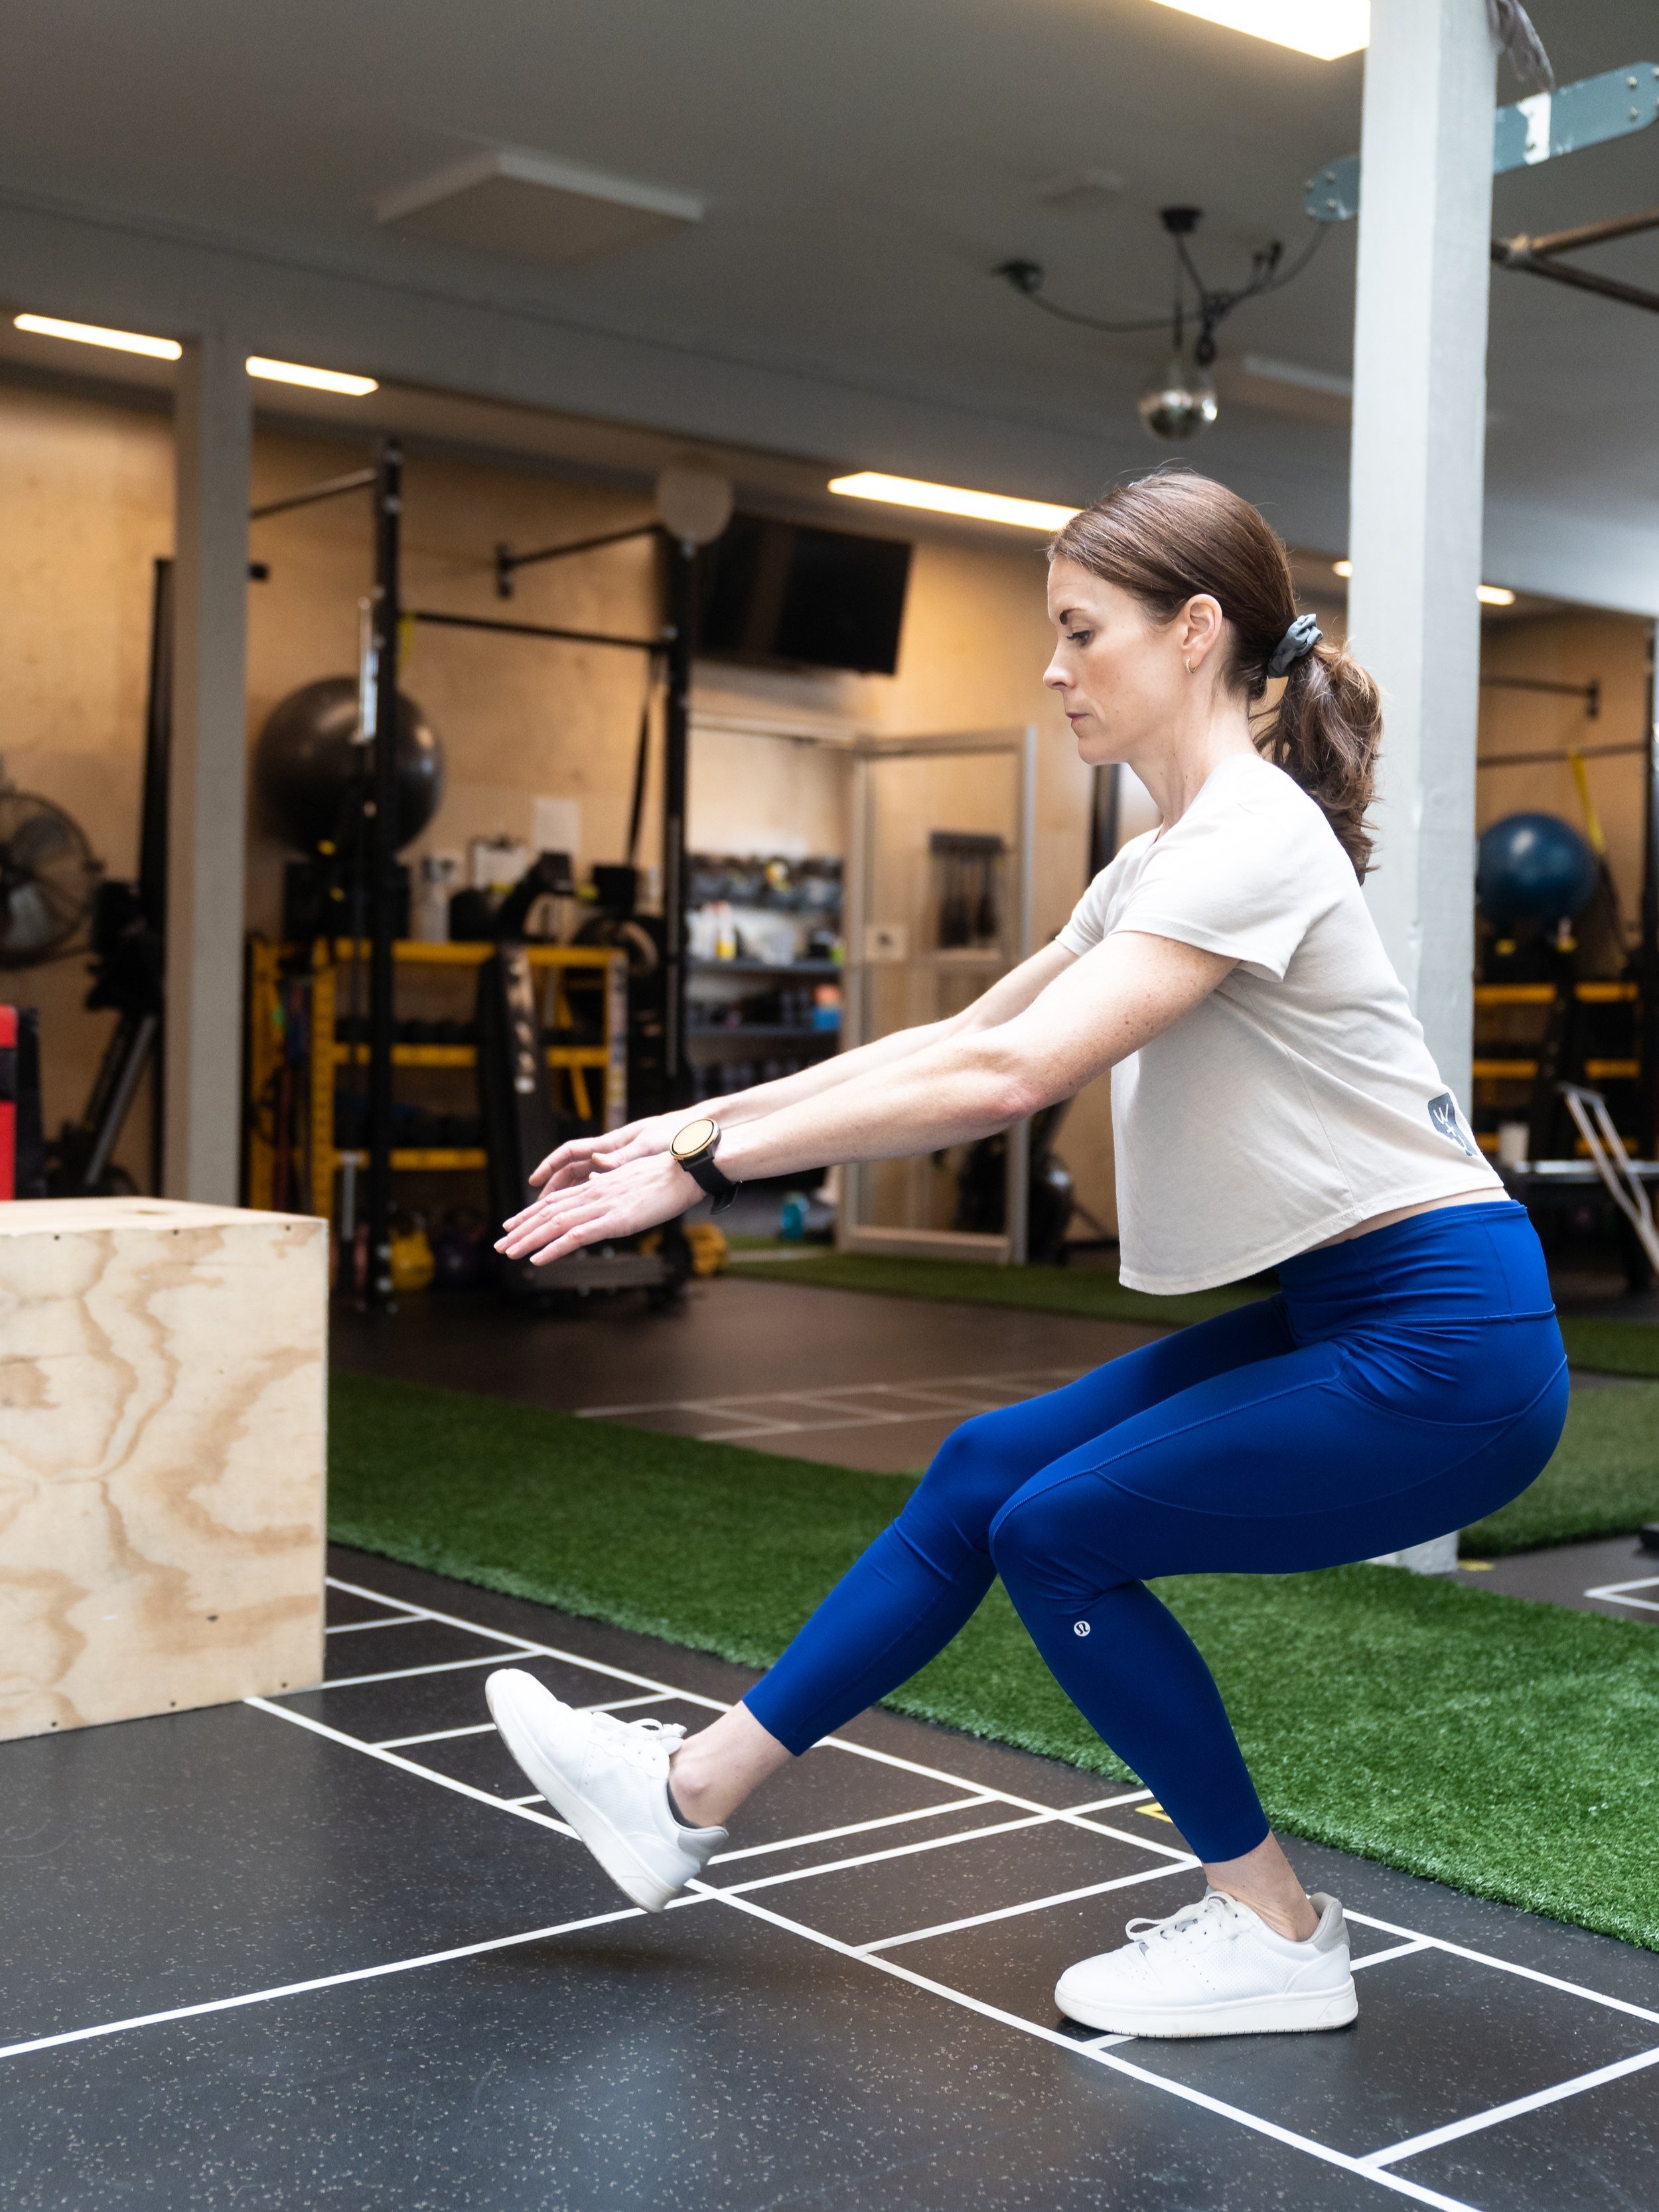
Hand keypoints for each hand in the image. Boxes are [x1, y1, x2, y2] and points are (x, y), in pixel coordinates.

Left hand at [496, 1152, 694, 1265]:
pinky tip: (537, 1258)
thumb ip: (614, 1190)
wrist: (686, 1171)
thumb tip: (605, 1195)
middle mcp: (593, 1194)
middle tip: (500, 1243)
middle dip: (521, 1229)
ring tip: (508, 1252)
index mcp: (598, 1186)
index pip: (556, 1200)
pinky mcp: (614, 1220)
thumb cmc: (667, 1177)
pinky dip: (553, 1248)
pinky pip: (576, 1236)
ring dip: (528, 1240)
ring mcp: (602, 1207)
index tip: (513, 1224)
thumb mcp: (634, 1183)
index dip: (531, 1214)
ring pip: (554, 1224)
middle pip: (547, 1212)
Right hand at [523, 1112, 681, 1199]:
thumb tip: (595, 1163)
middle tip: (538, 1209)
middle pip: (571, 1172)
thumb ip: (622, 1157)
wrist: (696, 1135)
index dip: (550, 1166)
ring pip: (583, 1182)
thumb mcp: (648, 1146)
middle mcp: (610, 1155)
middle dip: (552, 1189)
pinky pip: (601, 1187)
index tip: (534, 1180)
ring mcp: (619, 1165)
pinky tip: (584, 1214)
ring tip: (552, 1218)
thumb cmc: (675, 1135)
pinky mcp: (630, 1174)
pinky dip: (589, 1199)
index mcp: (611, 1145)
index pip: (570, 1153)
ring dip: (567, 1197)